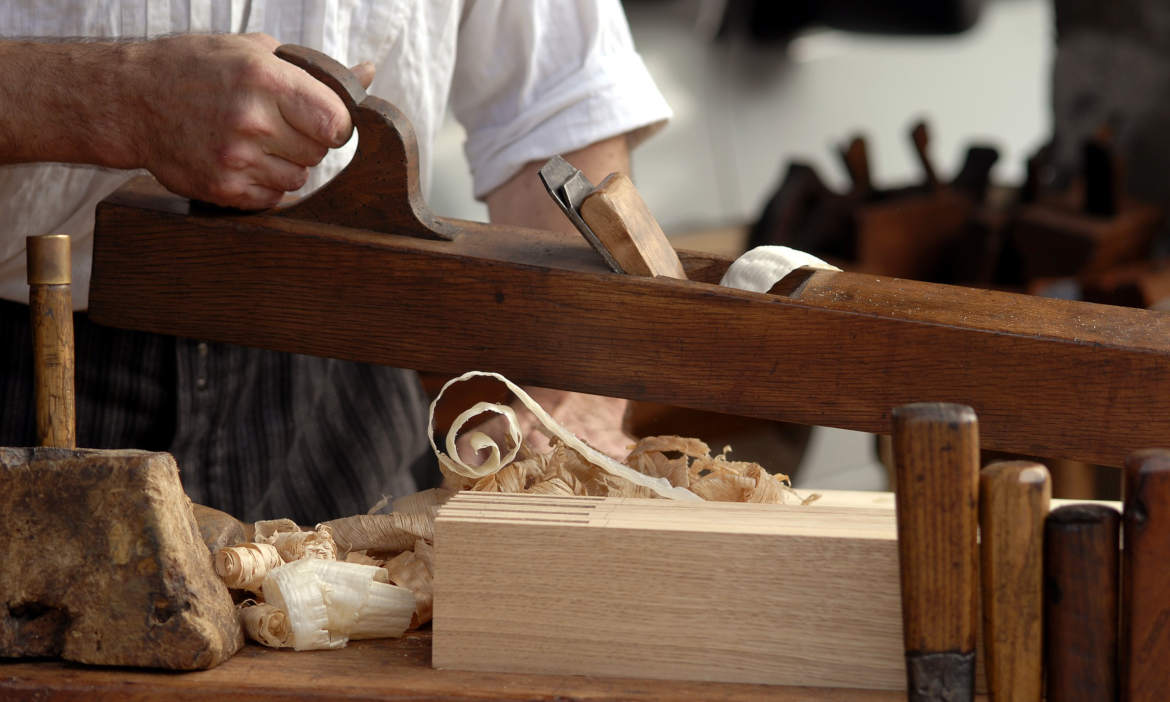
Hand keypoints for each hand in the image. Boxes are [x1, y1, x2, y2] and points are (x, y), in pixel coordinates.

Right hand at [129, 34, 373, 208]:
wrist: (131, 99)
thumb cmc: (196, 68)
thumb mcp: (253, 51)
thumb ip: (313, 69)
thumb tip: (367, 74)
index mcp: (266, 80)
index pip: (337, 124)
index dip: (335, 125)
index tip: (322, 121)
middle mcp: (252, 121)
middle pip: (318, 153)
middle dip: (307, 142)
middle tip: (278, 126)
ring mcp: (235, 159)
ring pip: (297, 180)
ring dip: (285, 165)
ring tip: (255, 142)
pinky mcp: (222, 188)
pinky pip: (271, 200)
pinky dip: (263, 186)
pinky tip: (240, 160)